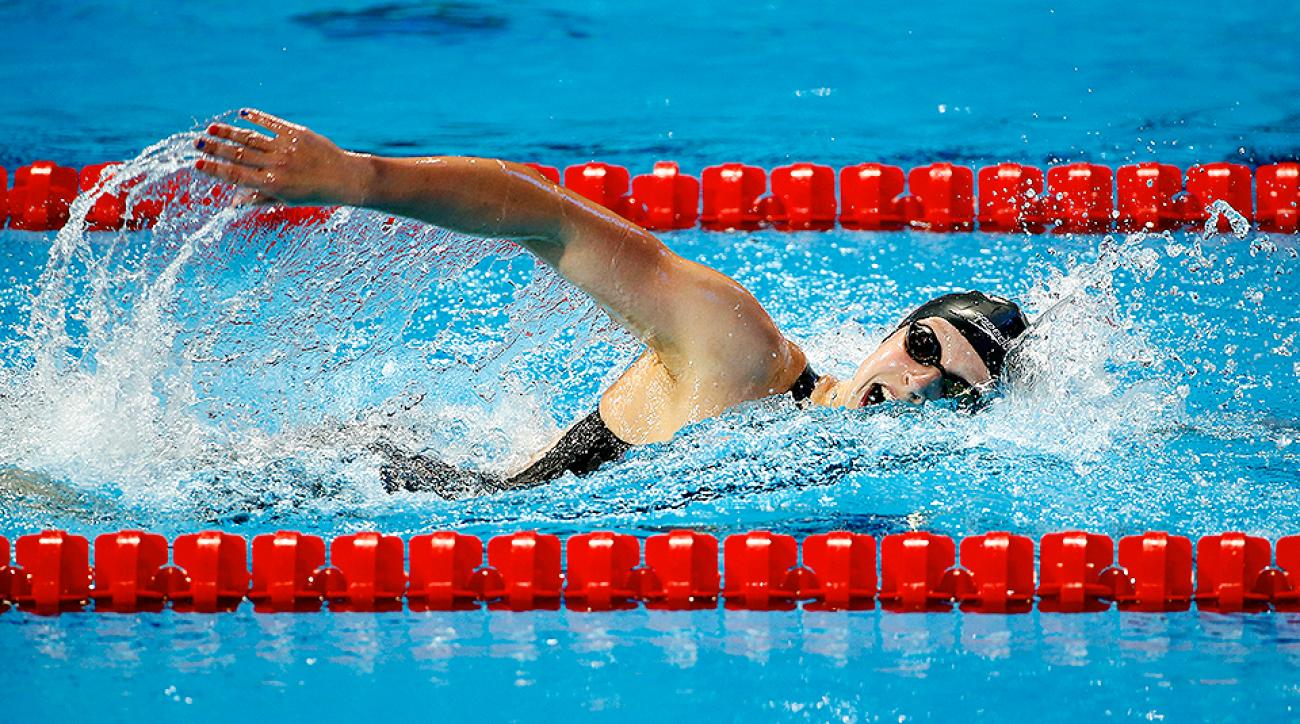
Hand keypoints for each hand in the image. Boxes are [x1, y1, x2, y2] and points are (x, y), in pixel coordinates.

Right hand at [195, 109, 371, 205]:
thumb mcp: (286, 200)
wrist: (344, 178)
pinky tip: (243, 113)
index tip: (196, 163)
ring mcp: (287, 147)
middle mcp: (277, 165)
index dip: (215, 169)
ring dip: (229, 132)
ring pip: (251, 138)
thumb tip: (232, 204)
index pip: (236, 176)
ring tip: (211, 128)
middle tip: (197, 142)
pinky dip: (257, 117)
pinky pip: (272, 123)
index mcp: (272, 184)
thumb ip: (258, 198)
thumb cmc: (314, 193)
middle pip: (239, 154)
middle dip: (215, 148)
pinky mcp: (297, 133)